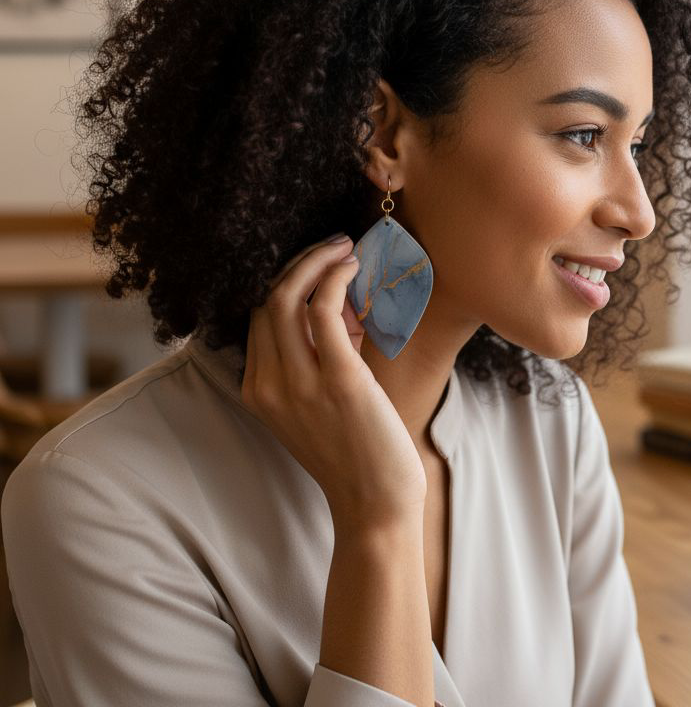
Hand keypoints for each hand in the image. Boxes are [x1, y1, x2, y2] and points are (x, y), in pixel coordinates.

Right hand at [242, 235, 427, 535]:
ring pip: (286, 297)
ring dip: (315, 261)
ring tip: (343, 248)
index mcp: (257, 391)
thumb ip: (312, 360)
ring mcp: (298, 383)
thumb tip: (333, 306)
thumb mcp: (316, 404)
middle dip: (296, 263)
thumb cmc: (355, 451)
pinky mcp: (337, 379)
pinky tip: (352, 267)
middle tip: (330, 246)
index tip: (314, 262)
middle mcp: (268, 386)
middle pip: (265, 301)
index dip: (284, 281)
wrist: (374, 504)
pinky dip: (334, 278)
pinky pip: (322, 309)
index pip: (256, 317)